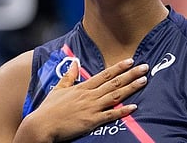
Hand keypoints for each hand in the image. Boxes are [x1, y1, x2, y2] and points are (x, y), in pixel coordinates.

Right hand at [18, 58, 148, 141]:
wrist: (42, 125)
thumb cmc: (49, 108)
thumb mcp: (58, 88)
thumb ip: (69, 75)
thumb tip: (75, 62)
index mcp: (82, 87)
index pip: (104, 74)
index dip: (119, 67)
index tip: (130, 60)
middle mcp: (89, 95)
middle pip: (114, 83)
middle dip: (130, 74)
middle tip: (145, 67)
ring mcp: (91, 108)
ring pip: (115, 96)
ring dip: (131, 88)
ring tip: (144, 81)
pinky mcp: (91, 121)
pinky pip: (110, 115)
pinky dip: (123, 111)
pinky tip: (134, 107)